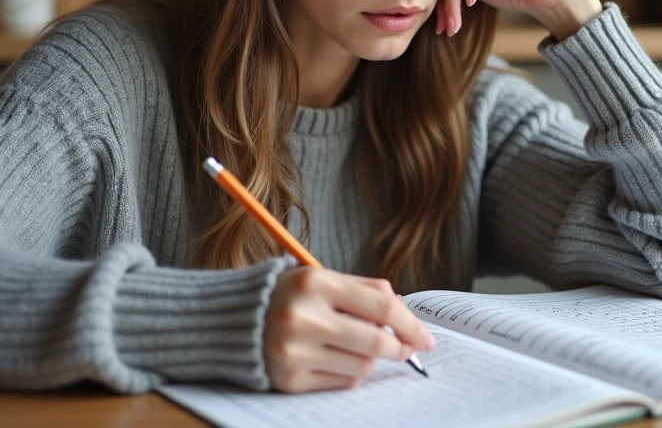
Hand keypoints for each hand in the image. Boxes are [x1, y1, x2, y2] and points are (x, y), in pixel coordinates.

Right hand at [264, 266, 435, 392]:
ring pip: (362, 365)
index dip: (410, 323)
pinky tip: (335, 357)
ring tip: (356, 345)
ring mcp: (295, 351)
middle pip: (376, 341)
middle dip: (400, 347)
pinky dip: (349, 371)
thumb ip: (366, 291)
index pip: (382, 305)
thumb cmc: (292, 296)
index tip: (427, 337)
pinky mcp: (290, 379)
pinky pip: (341, 382)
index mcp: (316, 283)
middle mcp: (303, 318)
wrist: (234, 320)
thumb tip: (407, 318)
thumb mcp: (324, 279)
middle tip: (408, 349)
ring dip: (371, 358)